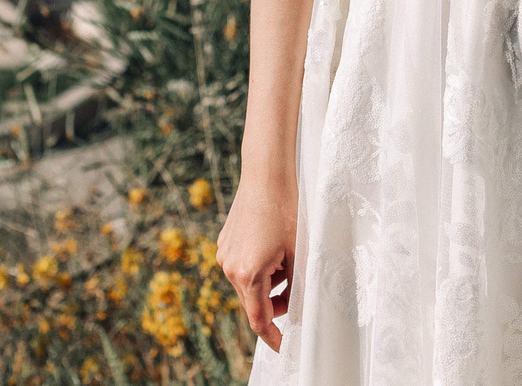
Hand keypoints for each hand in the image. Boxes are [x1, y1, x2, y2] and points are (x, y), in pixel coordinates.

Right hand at [216, 176, 296, 351]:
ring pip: (247, 285)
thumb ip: (295, 287)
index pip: (259, 319)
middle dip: (274, 304)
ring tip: (287, 262)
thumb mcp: (297, 254)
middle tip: (297, 294)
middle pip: (253, 303)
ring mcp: (224, 254)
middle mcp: (230, 268)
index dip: (272, 336)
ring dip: (267, 285)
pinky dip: (258, 268)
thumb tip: (296, 309)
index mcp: (248, 274)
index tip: (282, 346)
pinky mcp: (224, 243)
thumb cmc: (287, 212)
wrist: (267, 175)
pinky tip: (273, 249)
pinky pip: (241, 267)